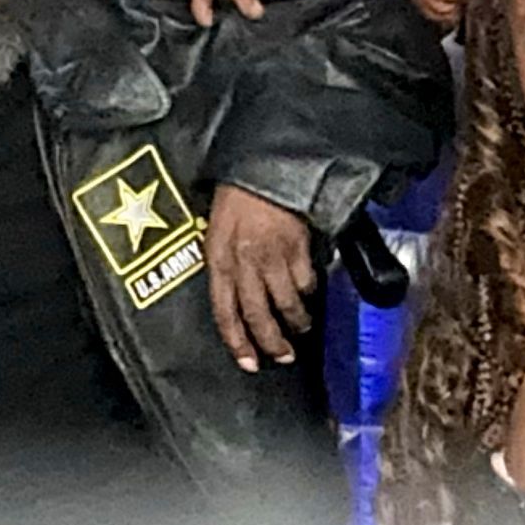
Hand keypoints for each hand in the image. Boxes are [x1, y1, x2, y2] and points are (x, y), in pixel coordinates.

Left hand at [205, 184, 316, 371]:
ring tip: (301, 328)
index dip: (236, 340)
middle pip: (257, 314)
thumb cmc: (237, 191)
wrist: (266, 162)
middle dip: (271, 341)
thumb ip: (222, 257)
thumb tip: (231, 289)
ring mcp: (272, 255)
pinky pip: (304, 281)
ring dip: (295, 321)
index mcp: (218, 256)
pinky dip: (308, 291)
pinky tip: (309, 293)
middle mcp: (244, 261)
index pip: (223, 309)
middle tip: (282, 356)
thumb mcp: (216, 224)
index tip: (248, 362)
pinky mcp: (297, 247)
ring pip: (285, 303)